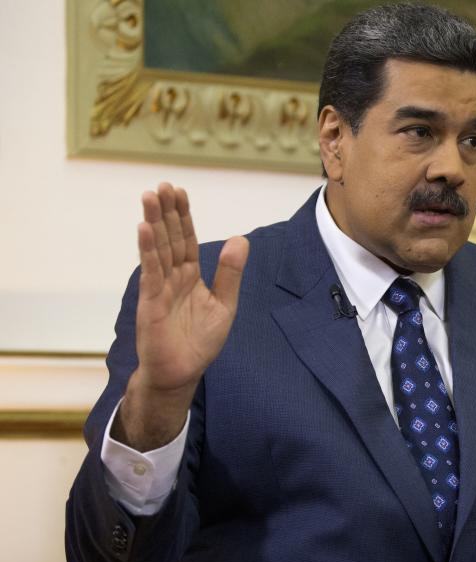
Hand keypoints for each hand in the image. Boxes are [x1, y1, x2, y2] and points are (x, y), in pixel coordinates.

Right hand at [115, 183, 248, 450]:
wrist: (181, 372)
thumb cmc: (200, 342)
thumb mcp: (224, 304)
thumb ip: (230, 273)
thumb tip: (241, 239)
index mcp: (191, 276)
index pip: (186, 239)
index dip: (182, 216)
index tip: (178, 192)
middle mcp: (173, 277)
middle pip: (169, 238)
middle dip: (166, 212)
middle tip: (162, 186)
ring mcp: (160, 288)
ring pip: (158, 249)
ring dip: (153, 223)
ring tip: (149, 197)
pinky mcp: (151, 302)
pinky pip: (151, 272)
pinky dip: (148, 251)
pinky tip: (145, 230)